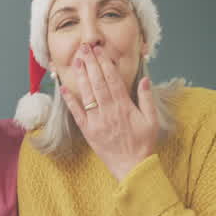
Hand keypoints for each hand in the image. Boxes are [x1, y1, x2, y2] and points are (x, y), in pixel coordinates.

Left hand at [61, 44, 158, 181]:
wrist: (132, 167)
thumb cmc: (144, 143)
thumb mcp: (152, 120)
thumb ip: (147, 99)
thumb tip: (145, 79)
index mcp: (124, 107)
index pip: (112, 79)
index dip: (105, 63)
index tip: (99, 50)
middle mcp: (109, 112)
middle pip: (98, 82)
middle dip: (90, 63)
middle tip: (84, 48)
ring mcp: (97, 121)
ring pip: (87, 94)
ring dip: (81, 76)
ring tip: (76, 61)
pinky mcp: (88, 131)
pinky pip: (77, 114)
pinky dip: (69, 101)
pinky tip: (63, 88)